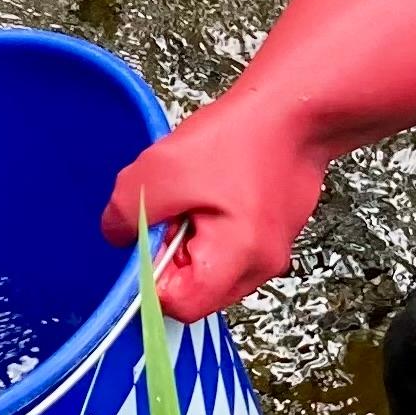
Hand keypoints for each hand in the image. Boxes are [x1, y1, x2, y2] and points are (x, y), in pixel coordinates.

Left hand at [105, 94, 320, 322]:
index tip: (143, 242)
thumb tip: (118, 236)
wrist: (297, 108)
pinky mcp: (272, 234)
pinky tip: (214, 187)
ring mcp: (270, 252)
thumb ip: (127, 213)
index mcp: (237, 260)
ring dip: (190, 237)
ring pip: (210, 267)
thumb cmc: (243, 136)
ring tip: (197, 193)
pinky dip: (211, 224)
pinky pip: (228, 246)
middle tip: (174, 209)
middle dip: (171, 254)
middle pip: (196, 290)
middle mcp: (261, 267)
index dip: (149, 277)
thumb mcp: (162, 171)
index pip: (177, 306)